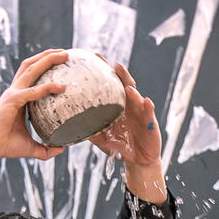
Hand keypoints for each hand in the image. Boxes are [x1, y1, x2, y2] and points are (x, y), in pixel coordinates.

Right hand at [0, 49, 69, 163]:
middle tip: (65, 53)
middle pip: (31, 66)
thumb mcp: (30, 147)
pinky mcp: (12, 101)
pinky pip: (32, 91)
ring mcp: (12, 94)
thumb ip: (45, 149)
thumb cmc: (5, 146)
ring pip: (31, 69)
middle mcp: (14, 91)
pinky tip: (60, 87)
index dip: (43, 66)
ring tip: (64, 55)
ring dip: (47, 60)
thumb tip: (61, 149)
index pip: (31, 76)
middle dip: (48, 56)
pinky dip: (46, 88)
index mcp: (18, 98)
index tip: (60, 62)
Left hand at [90, 62, 164, 200]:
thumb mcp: (102, 140)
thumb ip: (89, 131)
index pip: (110, 85)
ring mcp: (140, 112)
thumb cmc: (121, 147)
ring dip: (132, 89)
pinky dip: (147, 107)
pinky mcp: (150, 122)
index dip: (103, 72)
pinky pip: (149, 113)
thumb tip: (68, 127)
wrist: (138, 160)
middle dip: (119, 74)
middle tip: (111, 63)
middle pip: (124, 85)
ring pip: (136, 97)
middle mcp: (129, 105)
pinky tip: (146, 101)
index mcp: (117, 106)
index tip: (93, 58)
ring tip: (127, 85)